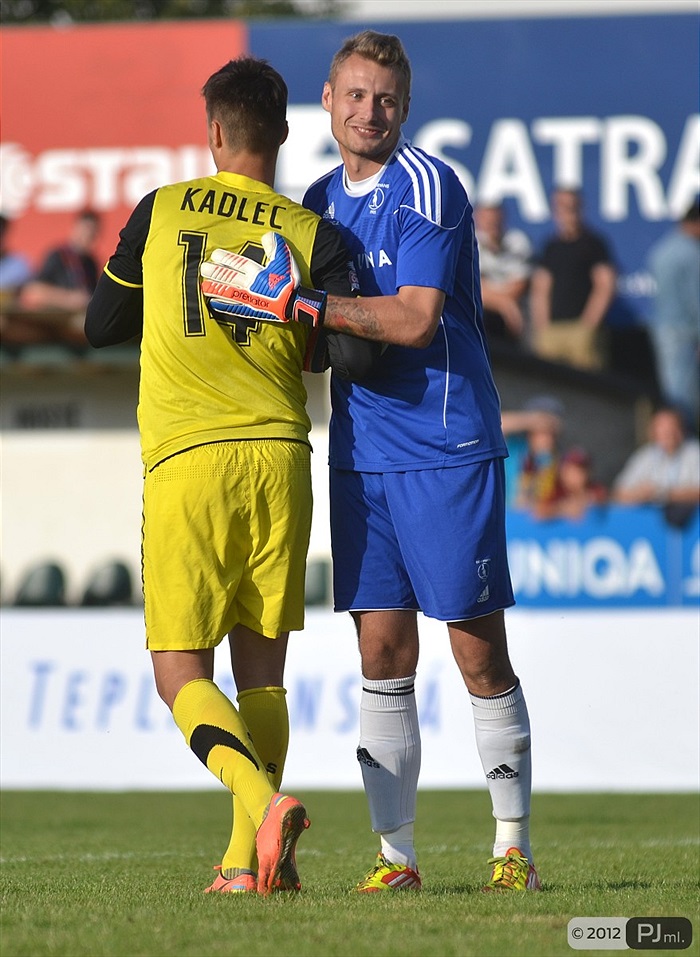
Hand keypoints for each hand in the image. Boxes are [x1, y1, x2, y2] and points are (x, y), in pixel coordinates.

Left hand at [200, 231, 326, 326]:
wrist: (294, 303)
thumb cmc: (289, 281)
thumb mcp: (285, 260)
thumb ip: (275, 247)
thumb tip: (266, 235)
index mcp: (256, 272)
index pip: (238, 263)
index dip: (226, 259)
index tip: (214, 255)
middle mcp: (249, 284)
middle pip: (229, 277)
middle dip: (215, 272)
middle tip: (203, 268)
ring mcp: (248, 298)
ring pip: (228, 291)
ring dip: (215, 288)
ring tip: (203, 286)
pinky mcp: (250, 309)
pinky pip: (234, 307)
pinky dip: (224, 306)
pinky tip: (214, 304)